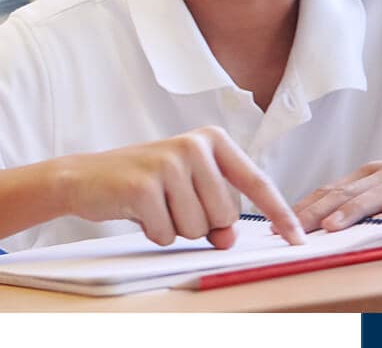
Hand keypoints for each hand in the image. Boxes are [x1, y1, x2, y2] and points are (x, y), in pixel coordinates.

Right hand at [54, 126, 304, 248]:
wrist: (84, 178)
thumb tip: (229, 240)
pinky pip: (168, 233)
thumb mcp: (186, 194)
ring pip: (198, 227)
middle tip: (170, 205)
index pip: (256, 182)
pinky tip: (138, 212)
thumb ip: (216, 212)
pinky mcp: (144, 185)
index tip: (298, 240)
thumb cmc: (142, 184)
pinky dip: (153, 232)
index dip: (279, 214)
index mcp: (211, 141)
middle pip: (225, 216)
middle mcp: (193, 145)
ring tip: (153, 207)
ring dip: (175, 228)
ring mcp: (168, 162)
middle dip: (200, 224)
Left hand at [293, 133, 381, 231]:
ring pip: (380, 195)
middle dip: (316, 211)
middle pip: (347, 191)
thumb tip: (329, 221)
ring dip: (353, 211)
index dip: (305, 205)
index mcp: (373, 172)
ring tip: (331, 227)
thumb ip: (367, 198)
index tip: (277, 221)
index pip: (331, 188)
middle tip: (291, 228)